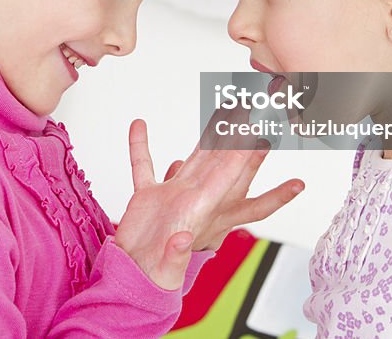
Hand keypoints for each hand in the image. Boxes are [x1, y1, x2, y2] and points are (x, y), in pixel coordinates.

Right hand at [113, 117, 303, 289]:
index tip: (259, 135)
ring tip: (222, 113)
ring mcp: (171, 196)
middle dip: (239, 140)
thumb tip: (182, 240)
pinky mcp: (147, 198)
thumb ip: (176, 254)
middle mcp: (192, 200)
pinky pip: (144, 167)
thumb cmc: (154, 279)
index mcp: (202, 214)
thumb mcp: (169, 270)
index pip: (230, 180)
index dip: (246, 158)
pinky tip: (139, 126)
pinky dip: (140, 147)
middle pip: (222, 164)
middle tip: (253, 113)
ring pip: (194, 158)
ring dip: (207, 136)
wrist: (132, 279)